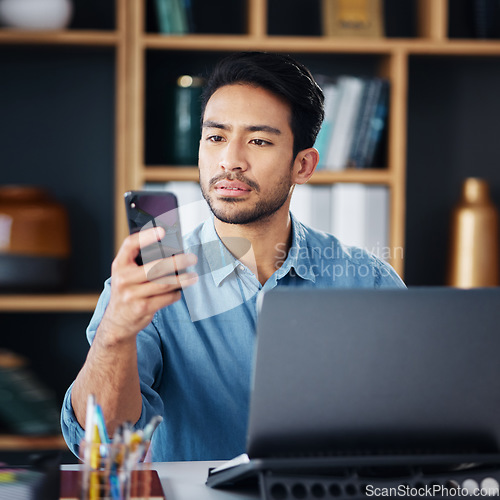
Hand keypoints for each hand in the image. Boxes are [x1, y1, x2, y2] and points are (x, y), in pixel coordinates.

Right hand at [101, 227, 197, 341]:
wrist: (117, 321)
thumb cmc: (127, 291)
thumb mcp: (127, 275)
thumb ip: (141, 263)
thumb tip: (172, 252)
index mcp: (119, 265)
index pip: (130, 245)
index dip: (146, 236)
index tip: (162, 230)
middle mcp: (123, 279)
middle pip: (154, 266)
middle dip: (177, 261)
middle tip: (192, 258)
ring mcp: (132, 294)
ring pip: (163, 283)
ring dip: (182, 279)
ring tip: (193, 276)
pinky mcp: (142, 308)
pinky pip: (166, 298)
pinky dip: (175, 294)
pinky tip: (179, 291)